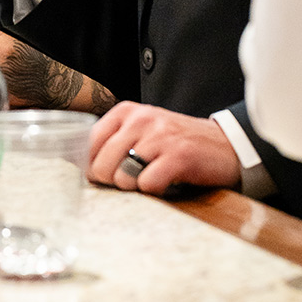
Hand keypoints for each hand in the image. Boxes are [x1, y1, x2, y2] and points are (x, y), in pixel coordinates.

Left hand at [87, 102, 241, 193]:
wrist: (225, 145)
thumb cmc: (177, 143)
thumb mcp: (142, 131)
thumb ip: (112, 142)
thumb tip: (76, 165)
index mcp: (127, 111)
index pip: (88, 144)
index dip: (92, 167)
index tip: (106, 175)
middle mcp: (141, 119)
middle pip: (101, 165)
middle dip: (112, 181)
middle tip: (134, 179)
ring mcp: (160, 136)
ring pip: (122, 177)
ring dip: (135, 186)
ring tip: (153, 177)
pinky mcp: (178, 156)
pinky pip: (147, 184)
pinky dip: (155, 191)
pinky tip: (167, 181)